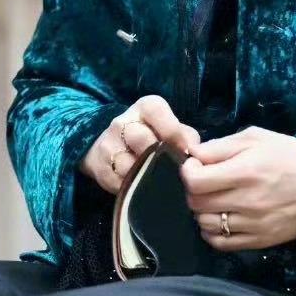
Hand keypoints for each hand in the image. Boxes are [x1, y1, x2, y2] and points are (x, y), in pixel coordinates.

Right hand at [79, 95, 200, 195]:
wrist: (114, 148)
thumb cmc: (153, 136)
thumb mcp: (170, 128)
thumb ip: (186, 136)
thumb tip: (193, 152)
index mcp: (144, 107)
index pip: (155, 111)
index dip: (172, 132)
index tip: (183, 149)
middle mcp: (121, 122)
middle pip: (140, 138)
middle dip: (157, 156)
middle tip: (169, 168)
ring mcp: (108, 146)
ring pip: (129, 164)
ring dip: (146, 175)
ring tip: (158, 179)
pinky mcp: (101, 170)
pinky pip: (121, 183)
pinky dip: (135, 188)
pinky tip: (143, 186)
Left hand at [180, 127, 295, 250]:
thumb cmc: (288, 156)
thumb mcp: (256, 138)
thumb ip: (220, 146)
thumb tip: (193, 154)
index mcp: (245, 172)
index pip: (195, 181)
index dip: (188, 171)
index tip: (196, 165)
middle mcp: (247, 201)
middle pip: (196, 203)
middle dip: (194, 189)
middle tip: (205, 181)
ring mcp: (253, 225)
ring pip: (205, 224)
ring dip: (202, 211)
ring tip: (215, 199)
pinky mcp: (259, 241)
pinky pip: (221, 243)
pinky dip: (213, 232)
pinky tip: (221, 218)